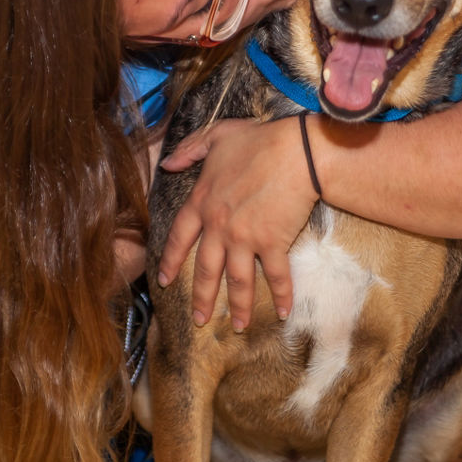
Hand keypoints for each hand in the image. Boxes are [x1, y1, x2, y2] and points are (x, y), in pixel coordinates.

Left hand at [157, 116, 318, 331]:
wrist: (296, 152)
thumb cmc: (260, 140)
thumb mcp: (217, 135)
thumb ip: (190, 149)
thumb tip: (166, 163)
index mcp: (202, 201)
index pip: (179, 237)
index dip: (170, 260)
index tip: (165, 280)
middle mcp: (218, 226)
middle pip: (205, 269)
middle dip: (201, 297)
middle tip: (198, 319)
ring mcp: (244, 238)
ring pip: (237, 280)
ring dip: (237, 306)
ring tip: (236, 326)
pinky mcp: (272, 243)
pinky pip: (275, 275)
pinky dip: (280, 295)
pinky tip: (282, 312)